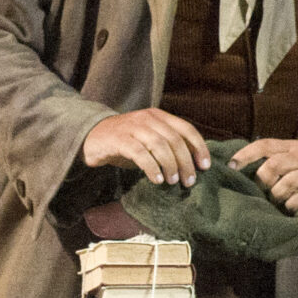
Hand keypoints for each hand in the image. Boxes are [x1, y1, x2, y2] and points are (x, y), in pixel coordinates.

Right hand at [83, 109, 211, 185]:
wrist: (92, 137)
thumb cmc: (125, 142)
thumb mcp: (149, 139)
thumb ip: (168, 146)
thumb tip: (194, 165)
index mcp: (159, 116)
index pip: (186, 128)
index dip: (199, 147)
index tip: (205, 166)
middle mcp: (147, 118)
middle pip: (175, 139)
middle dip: (185, 162)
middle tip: (189, 181)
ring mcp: (132, 127)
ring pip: (159, 145)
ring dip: (170, 165)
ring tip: (172, 181)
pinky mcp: (119, 139)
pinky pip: (140, 153)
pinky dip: (151, 167)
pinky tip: (156, 179)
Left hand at [231, 138, 297, 214]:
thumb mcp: (296, 161)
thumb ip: (275, 161)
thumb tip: (244, 171)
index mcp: (292, 147)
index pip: (264, 145)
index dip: (245, 154)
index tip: (231, 166)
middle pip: (273, 165)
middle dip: (263, 181)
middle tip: (264, 191)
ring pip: (285, 183)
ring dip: (277, 196)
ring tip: (279, 201)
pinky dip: (291, 206)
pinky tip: (292, 208)